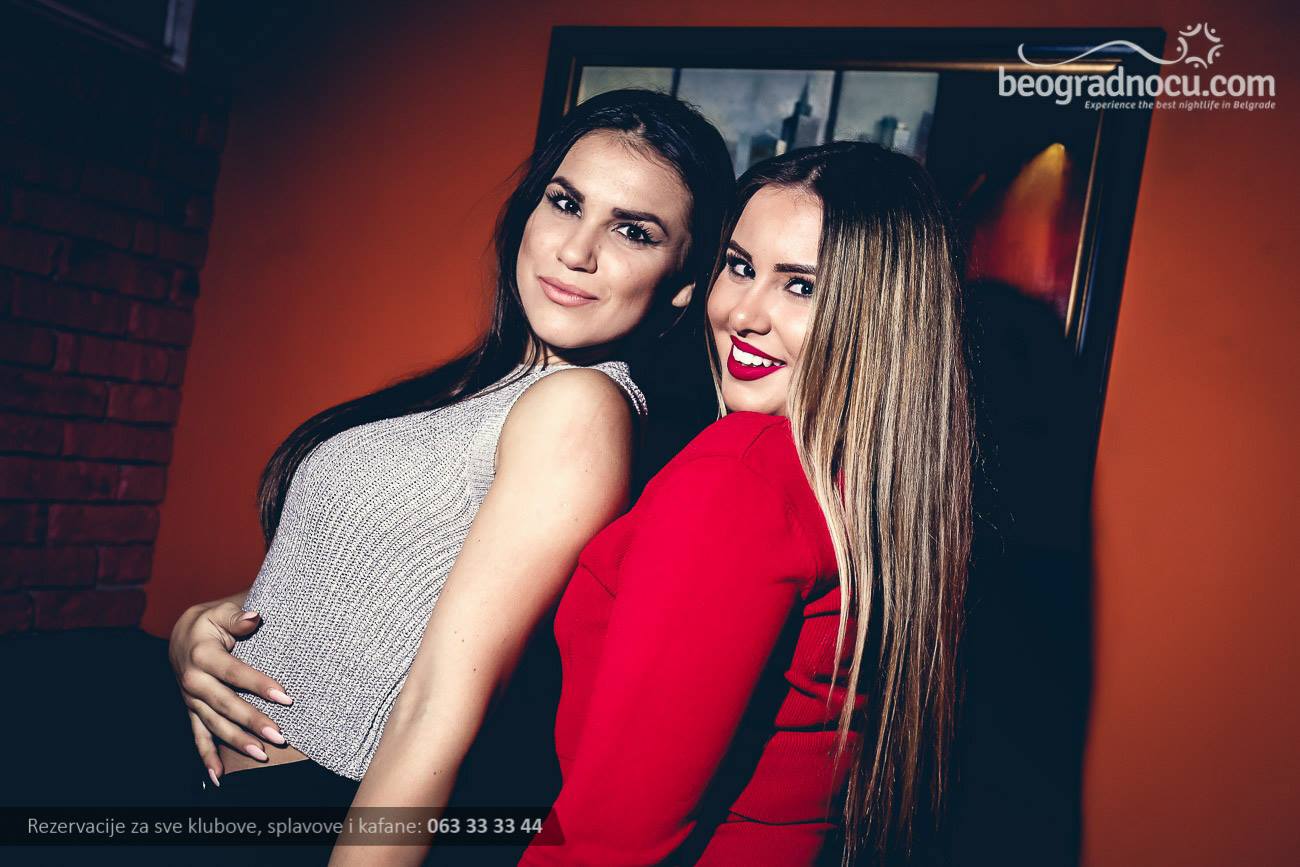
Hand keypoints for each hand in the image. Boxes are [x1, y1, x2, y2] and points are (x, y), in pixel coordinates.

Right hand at [168, 599, 293, 782]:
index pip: (234, 673)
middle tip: (279, 735)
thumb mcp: (222, 612)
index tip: (285, 696)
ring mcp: (191, 699)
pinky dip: (207, 757)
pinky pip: (198, 736)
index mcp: (202, 655)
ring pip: (214, 724)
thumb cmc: (211, 621)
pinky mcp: (192, 710)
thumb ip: (238, 616)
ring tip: (261, 754)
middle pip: (225, 704)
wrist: (183, 633)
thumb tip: (255, 616)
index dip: (259, 685)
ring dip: (236, 741)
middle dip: (251, 721)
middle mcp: (193, 680)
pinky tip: (218, 777)